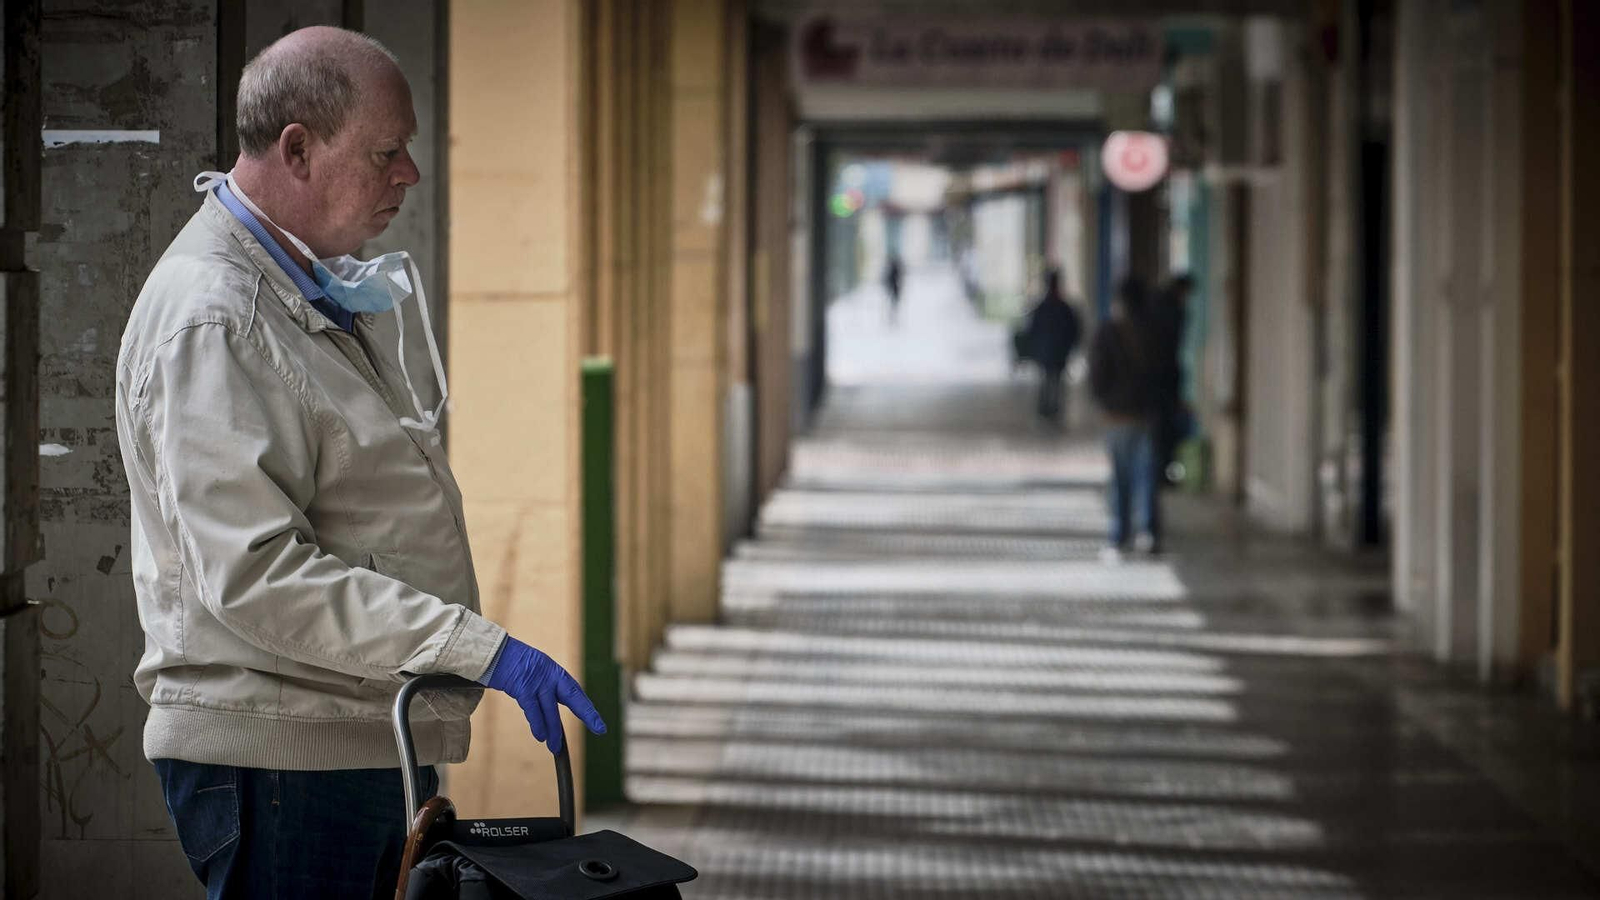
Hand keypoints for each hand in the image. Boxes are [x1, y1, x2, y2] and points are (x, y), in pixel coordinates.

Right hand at [484, 637, 606, 753]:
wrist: (497, 653)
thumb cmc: (517, 666)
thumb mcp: (538, 673)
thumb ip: (548, 689)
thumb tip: (551, 714)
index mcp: (556, 673)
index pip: (576, 693)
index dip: (588, 709)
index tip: (599, 725)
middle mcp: (551, 676)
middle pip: (574, 696)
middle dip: (588, 713)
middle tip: (600, 729)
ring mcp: (538, 681)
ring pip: (550, 710)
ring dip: (554, 731)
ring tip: (555, 747)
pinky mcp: (523, 687)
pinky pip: (533, 710)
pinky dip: (538, 724)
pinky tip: (541, 736)